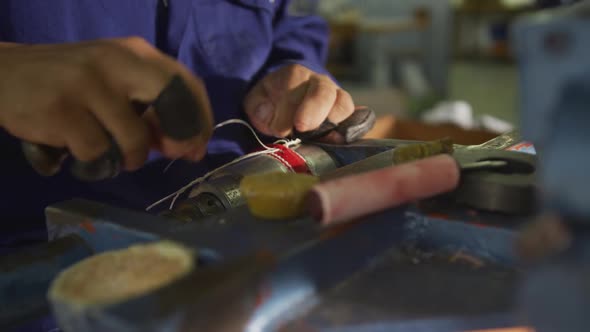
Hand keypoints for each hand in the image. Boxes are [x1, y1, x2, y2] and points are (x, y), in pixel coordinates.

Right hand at [0, 37, 212, 170]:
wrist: (3, 75)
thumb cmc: (69, 82)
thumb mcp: (114, 84)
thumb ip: (150, 109)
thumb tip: (187, 147)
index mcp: (135, 52)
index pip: (186, 83)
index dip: (200, 119)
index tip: (198, 146)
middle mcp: (116, 61)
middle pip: (172, 100)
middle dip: (180, 135)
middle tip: (171, 154)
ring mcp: (88, 84)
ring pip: (134, 141)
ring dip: (127, 159)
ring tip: (105, 151)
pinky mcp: (63, 110)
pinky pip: (98, 154)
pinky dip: (92, 163)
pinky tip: (75, 152)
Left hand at [244, 64, 354, 140]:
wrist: (288, 101)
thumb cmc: (271, 103)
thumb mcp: (256, 101)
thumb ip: (257, 107)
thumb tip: (269, 114)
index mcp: (295, 75)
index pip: (296, 84)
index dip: (289, 106)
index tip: (280, 129)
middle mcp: (320, 82)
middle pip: (324, 91)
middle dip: (315, 109)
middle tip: (302, 128)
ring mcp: (336, 98)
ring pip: (343, 103)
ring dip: (334, 122)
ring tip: (322, 138)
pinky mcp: (346, 115)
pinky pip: (357, 119)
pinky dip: (353, 129)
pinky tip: (342, 140)